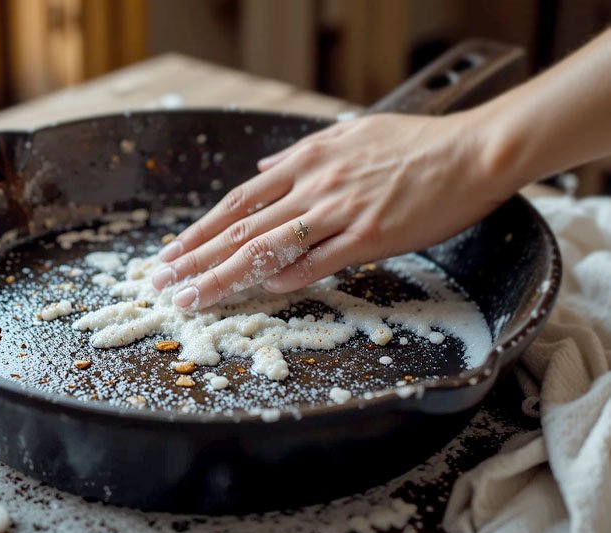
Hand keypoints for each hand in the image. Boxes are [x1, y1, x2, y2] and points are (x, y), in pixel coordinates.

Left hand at [151, 111, 509, 309]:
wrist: (471, 151)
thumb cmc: (413, 143)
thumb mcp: (348, 133)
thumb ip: (300, 153)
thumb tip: (265, 164)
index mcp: (305, 161)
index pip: (238, 202)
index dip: (200, 230)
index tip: (172, 252)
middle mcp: (313, 185)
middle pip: (241, 229)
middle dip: (196, 259)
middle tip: (162, 282)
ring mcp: (340, 211)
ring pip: (269, 248)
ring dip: (224, 275)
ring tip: (192, 297)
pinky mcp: (371, 236)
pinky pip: (320, 260)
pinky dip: (288, 276)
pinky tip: (260, 291)